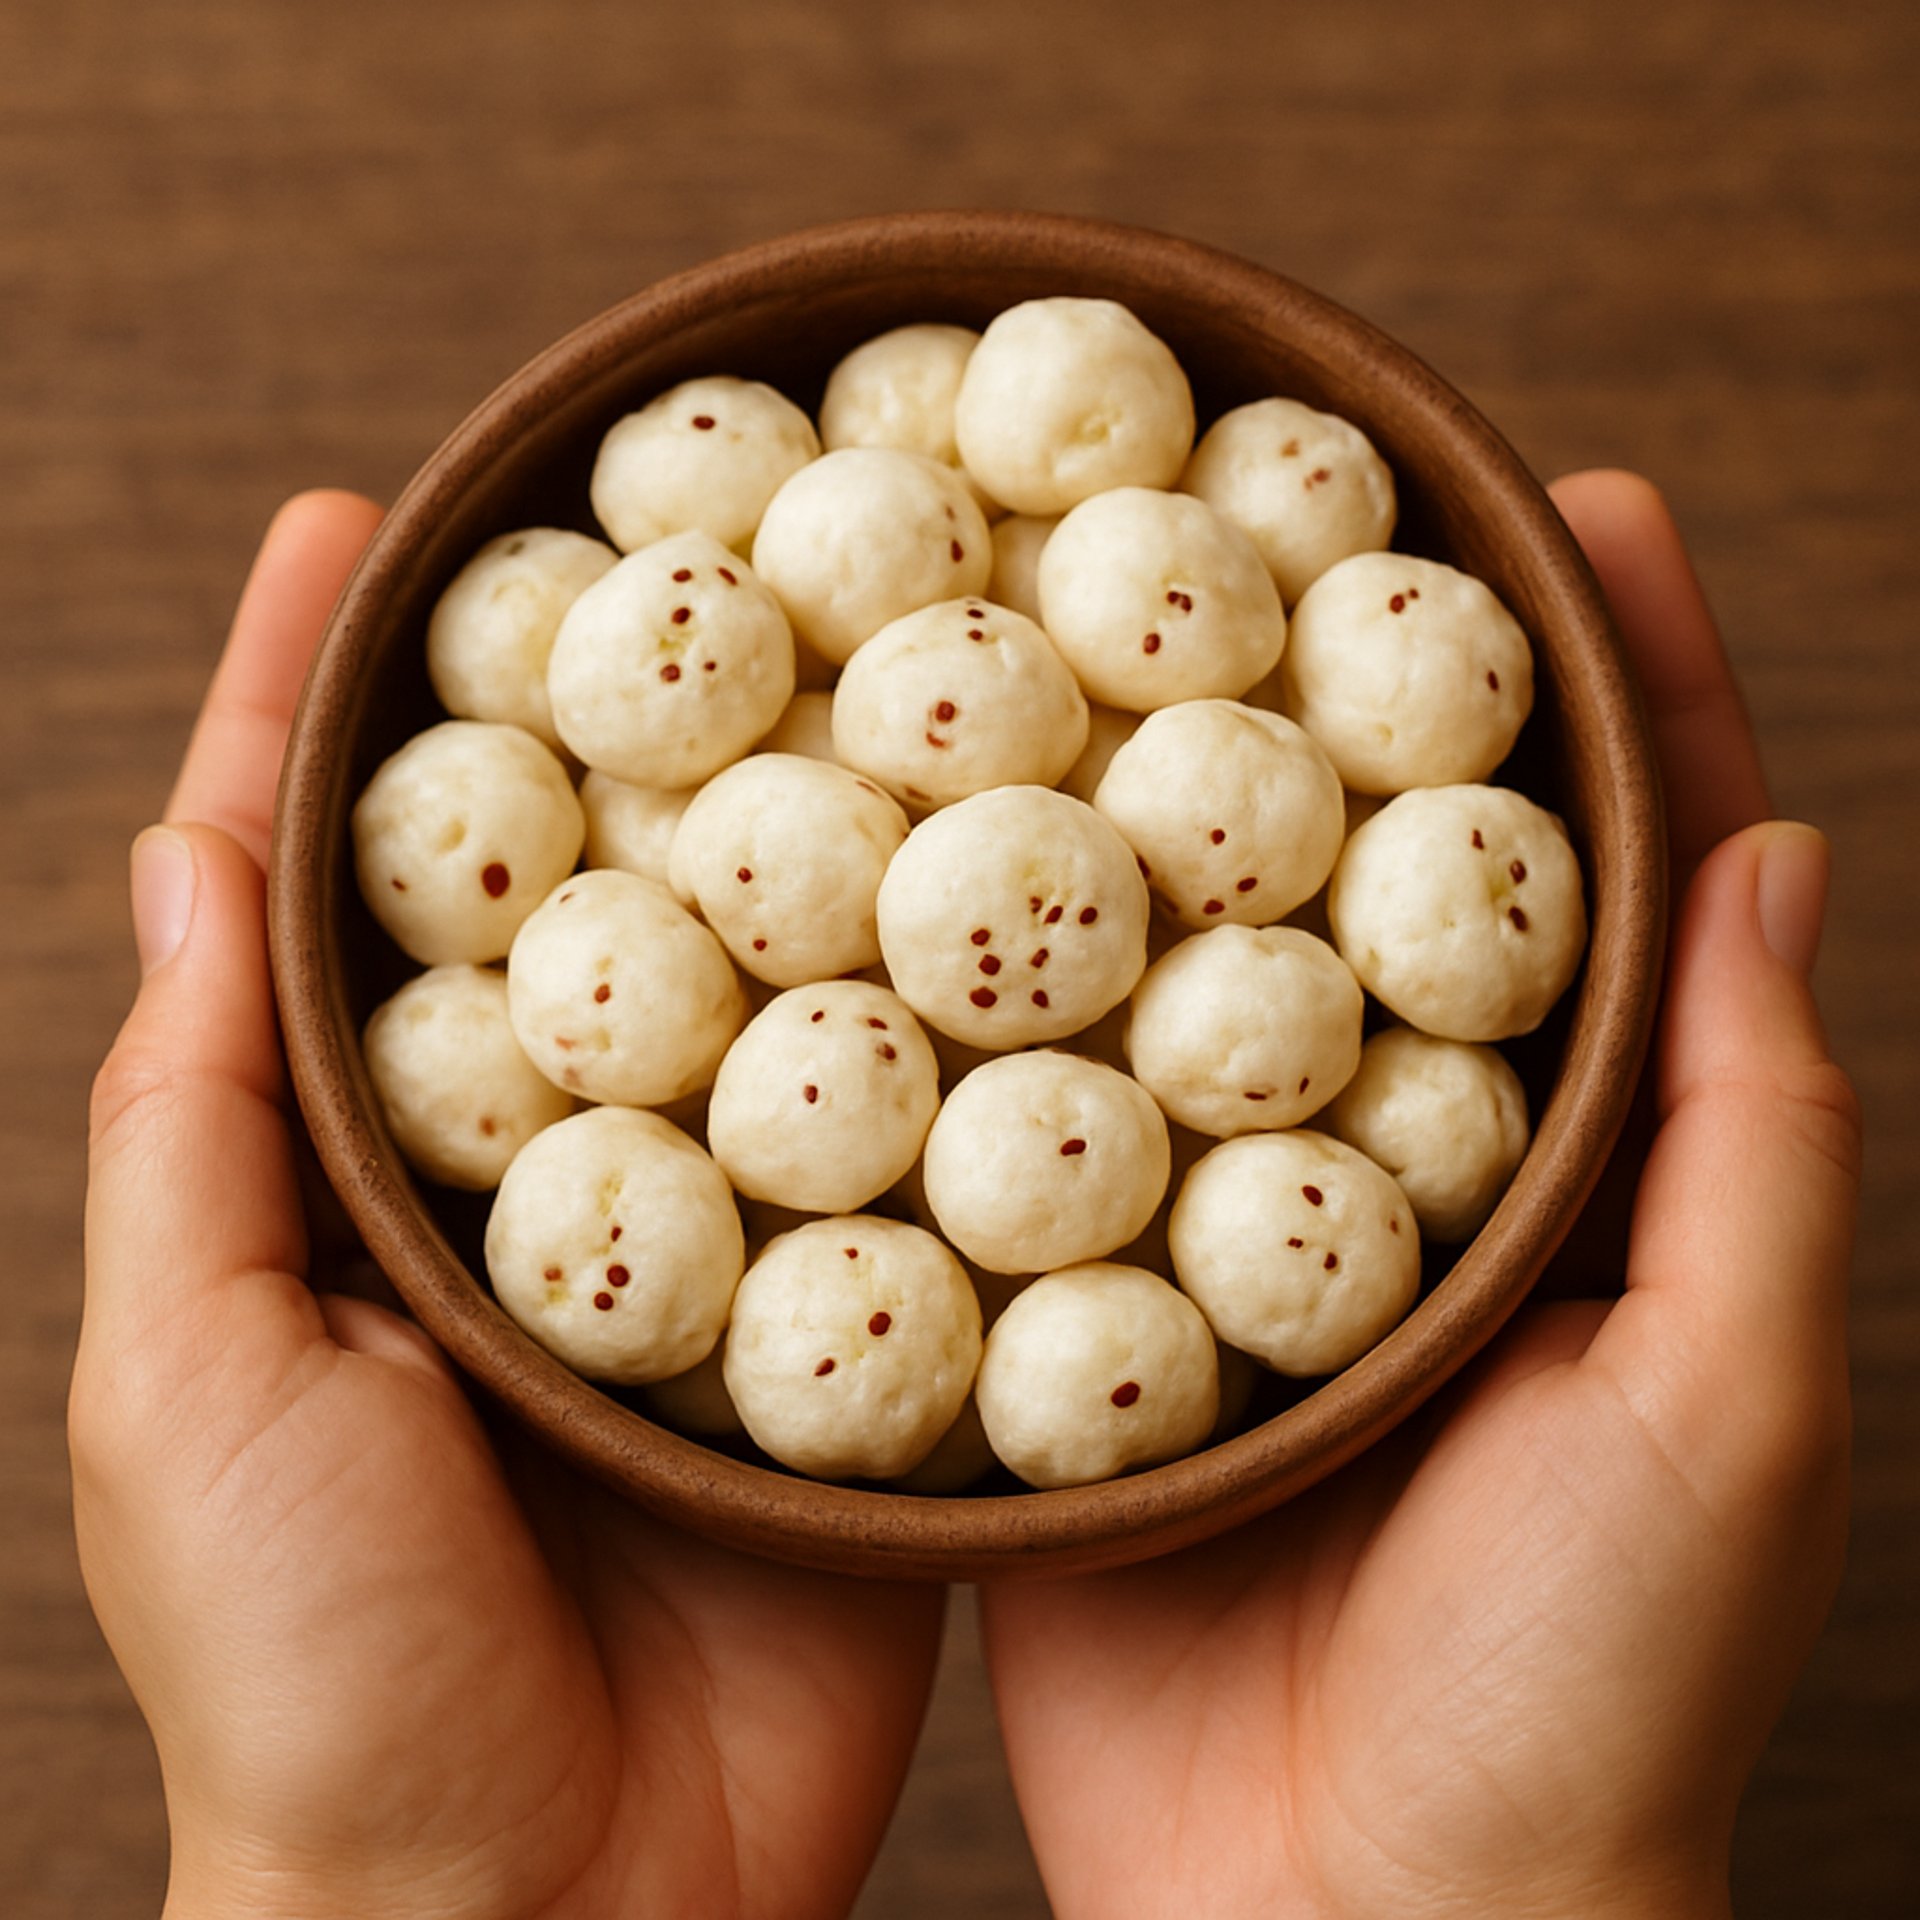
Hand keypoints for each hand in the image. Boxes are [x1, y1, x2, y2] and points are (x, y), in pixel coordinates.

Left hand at [74, 494, 943, 1919]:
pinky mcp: (863, 1334)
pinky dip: (944, 1042)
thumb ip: (202, 1133)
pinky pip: (908, 1160)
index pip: (335, 889)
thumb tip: (183, 857)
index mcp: (378, 1170)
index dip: (334, 699)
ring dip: (798, 848)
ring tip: (856, 662)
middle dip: (600, 718)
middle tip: (662, 531)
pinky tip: (995, 916)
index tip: (364, 521)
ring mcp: (725, 1240)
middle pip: (578, 903)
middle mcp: (561, 1172)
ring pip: (761, 997)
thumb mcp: (194, 1386)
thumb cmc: (317, 1669)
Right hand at [978, 472, 1861, 1918]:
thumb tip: (1771, 853)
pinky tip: (936, 891)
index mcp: (1558, 1169)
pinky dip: (995, 1014)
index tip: (1565, 506)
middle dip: (1335, 700)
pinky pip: (1031, 1130)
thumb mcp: (1725, 1400)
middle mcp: (1375, 1165)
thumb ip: (1743, 1137)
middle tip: (1276, 513)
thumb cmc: (1582, 1685)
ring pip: (1173, 982)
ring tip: (1080, 646)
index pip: (1598, 879)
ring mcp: (1207, 1226)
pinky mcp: (1065, 1309)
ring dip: (1137, 828)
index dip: (1602, 686)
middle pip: (1361, 886)